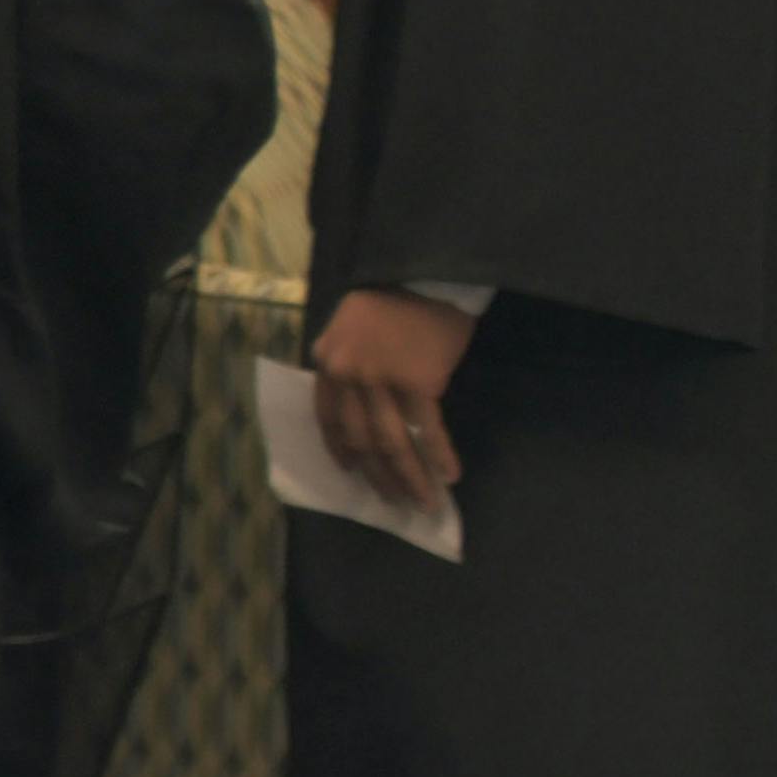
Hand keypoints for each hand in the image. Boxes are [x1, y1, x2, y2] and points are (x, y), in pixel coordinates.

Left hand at [312, 282, 474, 508]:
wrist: (425, 275)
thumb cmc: (391, 303)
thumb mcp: (349, 330)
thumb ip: (345, 365)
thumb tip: (357, 408)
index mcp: (327, 363)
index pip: (329, 419)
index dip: (341, 450)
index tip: (352, 473)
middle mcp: (348, 375)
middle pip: (361, 439)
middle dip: (380, 476)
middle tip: (396, 501)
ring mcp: (382, 379)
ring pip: (392, 441)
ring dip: (409, 477)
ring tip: (424, 501)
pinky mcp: (419, 381)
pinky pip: (427, 429)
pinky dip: (438, 455)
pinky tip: (448, 475)